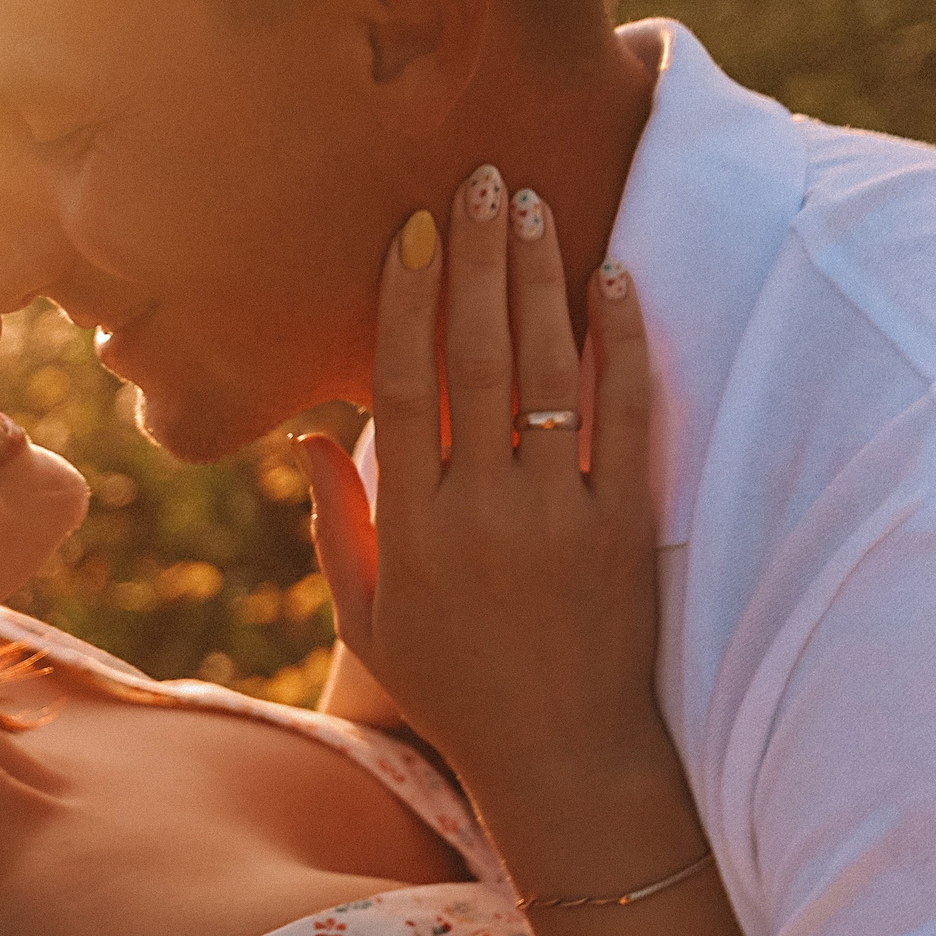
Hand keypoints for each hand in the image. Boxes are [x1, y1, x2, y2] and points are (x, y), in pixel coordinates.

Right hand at [298, 167, 663, 814]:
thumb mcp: (368, 620)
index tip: (410, 233)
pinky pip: (627, 416)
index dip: (406, 305)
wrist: (560, 754)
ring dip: (541, 281)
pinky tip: (613, 279)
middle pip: (480, 359)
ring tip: (534, 204)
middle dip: (478, 263)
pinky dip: (622, 344)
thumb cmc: (451, 689)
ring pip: (550, 373)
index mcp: (414, 529)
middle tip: (479, 181)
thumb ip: (341, 526)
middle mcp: (485, 510)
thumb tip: (309, 437)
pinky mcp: (624, 524)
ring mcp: (561, 513)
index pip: (403, 389)